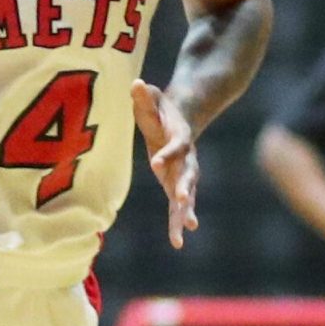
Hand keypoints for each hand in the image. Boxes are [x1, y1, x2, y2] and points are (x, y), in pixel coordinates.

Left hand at [131, 79, 198, 248]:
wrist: (183, 118)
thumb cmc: (162, 108)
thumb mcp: (153, 98)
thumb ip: (144, 95)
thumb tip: (136, 83)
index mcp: (180, 136)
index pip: (175, 146)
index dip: (167, 153)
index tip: (155, 163)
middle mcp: (187, 157)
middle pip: (189, 174)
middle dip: (186, 187)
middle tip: (183, 200)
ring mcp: (184, 173)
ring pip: (187, 194)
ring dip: (186, 211)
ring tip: (187, 230)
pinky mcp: (178, 184)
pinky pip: (179, 206)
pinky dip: (177, 222)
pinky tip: (178, 242)